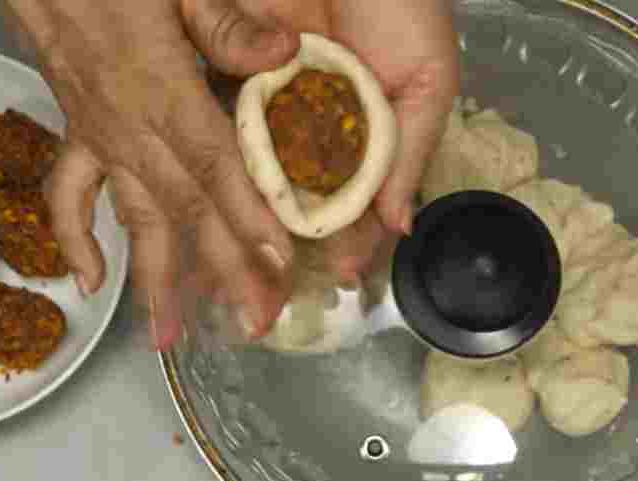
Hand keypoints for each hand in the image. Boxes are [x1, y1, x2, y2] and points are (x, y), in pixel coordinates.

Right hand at [2, 0, 305, 349]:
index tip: (278, 266)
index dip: (249, 218)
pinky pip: (68, 197)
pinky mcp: (78, 131)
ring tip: (171, 337)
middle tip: (253, 322)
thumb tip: (284, 53)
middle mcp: (130, 126)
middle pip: (185, 209)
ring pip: (134, 218)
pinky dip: (75, 241)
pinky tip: (90, 282)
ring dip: (154, 280)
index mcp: (163, 88)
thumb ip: (228, 24)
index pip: (217, 166)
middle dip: (222, 270)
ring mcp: (100, 135)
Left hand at [237, 0, 460, 282]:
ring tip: (240, 270)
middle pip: (295, 198)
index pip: (350, 200)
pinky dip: (214, 165)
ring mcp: (268, 105)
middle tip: (276, 295)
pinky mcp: (230, 74)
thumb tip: (399, 225)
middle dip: (285, 248)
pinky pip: (221, 127)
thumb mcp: (427, 80)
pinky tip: (210, 205)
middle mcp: (309, 128)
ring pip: (254, 174)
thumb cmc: (403, 4)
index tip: (342, 273)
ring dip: (244, 222)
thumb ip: (410, 151)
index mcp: (357, 135)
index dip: (347, 238)